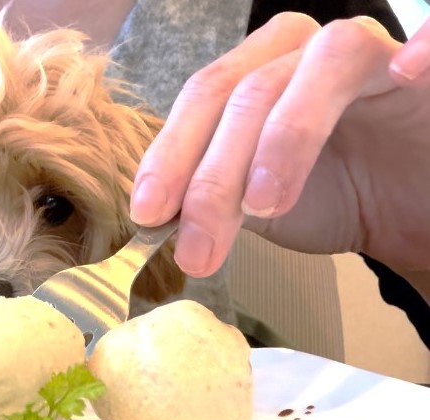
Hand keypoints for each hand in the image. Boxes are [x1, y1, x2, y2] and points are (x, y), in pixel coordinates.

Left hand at [130, 13, 429, 279]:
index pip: (199, 103)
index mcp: (249, 75)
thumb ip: (212, 199)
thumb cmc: (334, 195)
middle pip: (240, 95)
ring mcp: (354, 49)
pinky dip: (417, 49)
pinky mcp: (416, 64)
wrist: (411, 209)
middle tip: (196, 244)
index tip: (147, 214)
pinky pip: (421, 43)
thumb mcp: (257, 204)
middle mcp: (294, 51)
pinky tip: (404, 73)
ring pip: (306, 78)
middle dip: (211, 175)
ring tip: (264, 206)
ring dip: (280, 141)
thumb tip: (155, 218)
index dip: (169, 156)